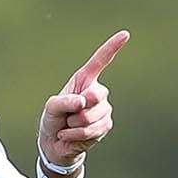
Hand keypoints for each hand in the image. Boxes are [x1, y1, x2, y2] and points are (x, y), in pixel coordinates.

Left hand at [38, 31, 127, 172]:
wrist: (55, 143)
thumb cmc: (52, 119)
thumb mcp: (51, 107)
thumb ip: (64, 101)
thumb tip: (83, 101)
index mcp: (84, 80)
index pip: (100, 61)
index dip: (112, 47)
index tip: (125, 34)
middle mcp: (97, 92)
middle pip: (95, 96)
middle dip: (77, 109)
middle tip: (67, 116)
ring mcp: (103, 109)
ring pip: (91, 116)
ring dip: (74, 125)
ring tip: (68, 126)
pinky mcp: (105, 125)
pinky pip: (92, 130)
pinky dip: (76, 135)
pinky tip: (71, 135)